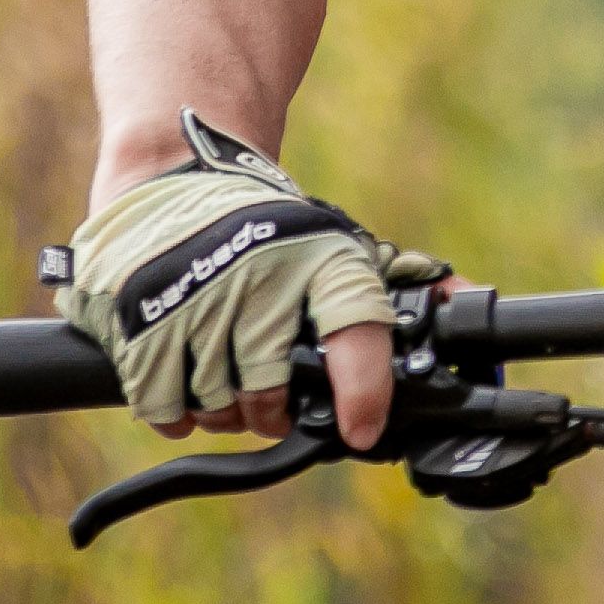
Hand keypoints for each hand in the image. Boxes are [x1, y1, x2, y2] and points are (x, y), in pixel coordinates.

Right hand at [60, 112, 434, 444]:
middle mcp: (258, 276)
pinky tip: (183, 391)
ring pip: (214, 405)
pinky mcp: (133, 315)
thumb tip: (470, 303)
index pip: (357, 329)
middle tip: (271, 407)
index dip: (363, 390)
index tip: (360, 431)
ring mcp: (192, 297)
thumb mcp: (338, 242)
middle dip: (272, 415)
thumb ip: (404, 280)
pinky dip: (173, 411)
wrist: (173, 172)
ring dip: (221, 414)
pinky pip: (159, 403)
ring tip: (227, 390)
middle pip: (269, 396)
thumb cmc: (267, 226)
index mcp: (320, 257)